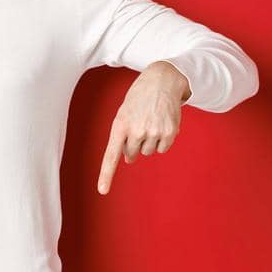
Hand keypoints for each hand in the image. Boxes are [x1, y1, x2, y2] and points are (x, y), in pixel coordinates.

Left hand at [98, 61, 190, 194]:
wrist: (161, 81)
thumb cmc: (138, 99)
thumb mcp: (124, 114)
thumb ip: (122, 137)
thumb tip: (129, 160)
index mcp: (119, 125)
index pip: (111, 155)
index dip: (106, 174)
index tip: (102, 191)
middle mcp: (136, 131)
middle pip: (131, 154)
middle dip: (133, 145)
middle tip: (138, 126)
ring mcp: (153, 132)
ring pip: (147, 152)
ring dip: (148, 141)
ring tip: (150, 121)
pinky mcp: (169, 133)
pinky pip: (162, 148)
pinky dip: (162, 140)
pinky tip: (161, 124)